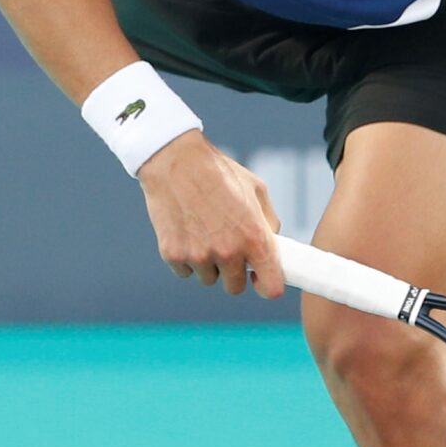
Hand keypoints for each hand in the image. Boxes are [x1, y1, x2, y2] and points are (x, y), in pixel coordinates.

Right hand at [136, 131, 284, 296]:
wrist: (174, 158)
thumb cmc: (218, 171)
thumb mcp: (256, 189)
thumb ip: (269, 222)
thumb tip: (272, 245)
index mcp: (254, 237)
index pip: (271, 288)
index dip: (267, 285)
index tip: (259, 277)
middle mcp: (228, 251)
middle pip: (235, 287)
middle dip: (233, 271)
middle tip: (225, 247)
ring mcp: (199, 255)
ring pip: (208, 279)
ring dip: (208, 264)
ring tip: (202, 232)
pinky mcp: (173, 254)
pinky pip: (184, 271)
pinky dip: (185, 258)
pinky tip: (184, 231)